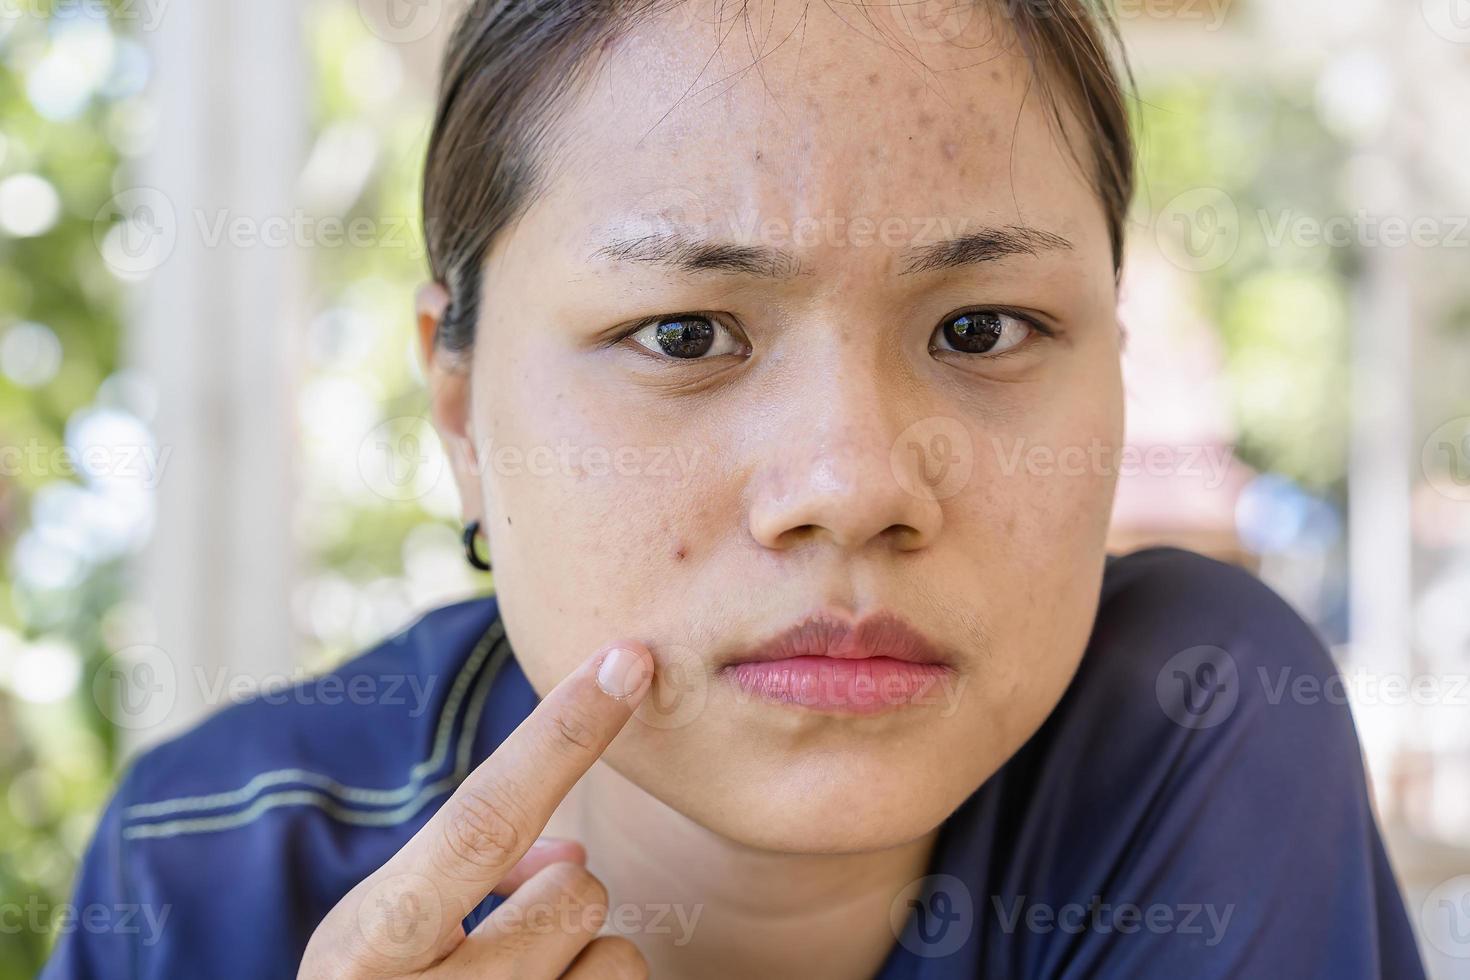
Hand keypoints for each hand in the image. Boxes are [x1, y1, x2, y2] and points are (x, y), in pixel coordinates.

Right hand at [299, 643, 654, 978]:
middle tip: (494, 939)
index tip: (630, 659)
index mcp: (374, 944)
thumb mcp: (379, 937)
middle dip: (557, 895)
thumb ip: (462, 872)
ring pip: (617, 950)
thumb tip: (572, 856)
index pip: (483, 816)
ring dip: (578, 955)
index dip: (562, 732)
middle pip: (579, 890)